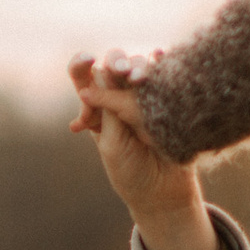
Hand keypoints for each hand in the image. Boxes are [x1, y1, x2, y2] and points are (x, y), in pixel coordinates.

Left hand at [68, 52, 214, 249]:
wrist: (163, 192)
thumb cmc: (130, 171)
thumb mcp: (112, 142)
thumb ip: (109, 108)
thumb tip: (102, 69)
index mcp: (96, 107)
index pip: (84, 76)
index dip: (81, 64)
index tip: (85, 60)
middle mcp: (119, 97)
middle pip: (114, 66)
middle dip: (117, 63)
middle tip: (122, 71)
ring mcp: (144, 97)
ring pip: (140, 68)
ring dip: (139, 67)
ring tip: (140, 77)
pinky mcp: (168, 99)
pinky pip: (165, 76)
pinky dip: (163, 63)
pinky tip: (161, 56)